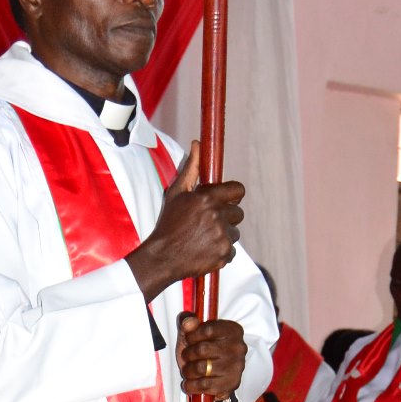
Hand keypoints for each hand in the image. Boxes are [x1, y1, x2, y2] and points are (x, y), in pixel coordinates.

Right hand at [126, 140, 244, 302]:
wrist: (162, 257)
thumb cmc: (168, 224)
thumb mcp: (176, 193)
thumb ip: (191, 168)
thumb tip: (197, 144)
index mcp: (208, 198)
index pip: (238, 190)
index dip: (233, 195)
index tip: (227, 200)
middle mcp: (217, 216)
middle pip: (238, 213)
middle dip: (226, 217)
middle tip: (208, 223)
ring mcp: (222, 236)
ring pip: (235, 232)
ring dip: (224, 235)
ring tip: (204, 238)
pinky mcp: (224, 254)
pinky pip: (232, 250)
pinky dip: (222, 252)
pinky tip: (205, 250)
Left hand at [176, 315, 246, 398]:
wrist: (212, 374)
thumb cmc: (203, 349)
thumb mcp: (194, 333)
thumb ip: (188, 322)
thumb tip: (188, 322)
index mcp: (233, 330)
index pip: (208, 330)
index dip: (192, 336)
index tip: (188, 340)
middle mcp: (238, 347)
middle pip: (202, 349)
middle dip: (188, 354)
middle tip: (186, 357)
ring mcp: (237, 366)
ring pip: (201, 368)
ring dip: (188, 371)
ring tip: (188, 370)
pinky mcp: (232, 383)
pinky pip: (205, 385)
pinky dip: (192, 385)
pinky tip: (189, 383)